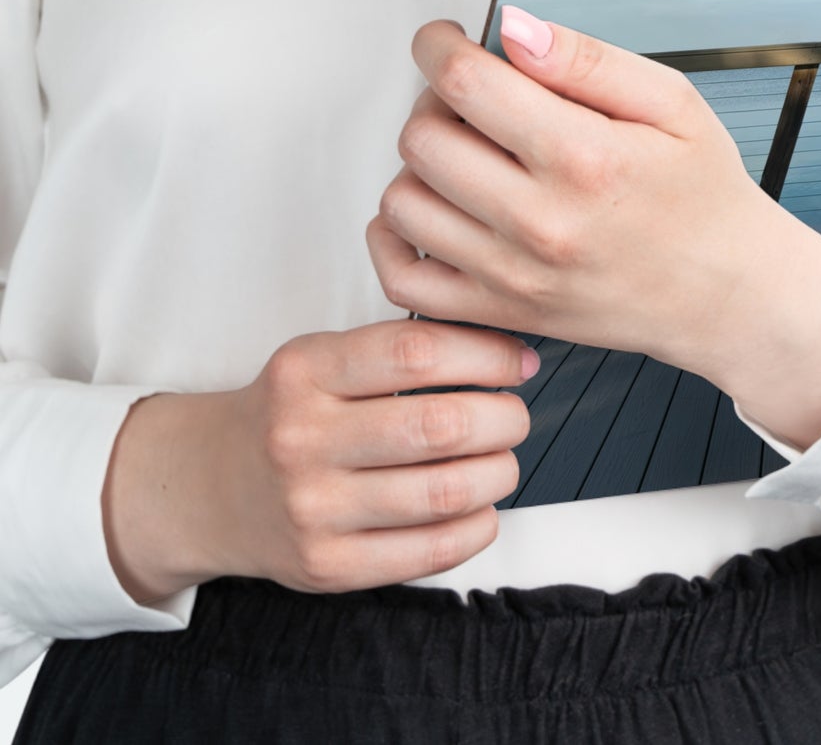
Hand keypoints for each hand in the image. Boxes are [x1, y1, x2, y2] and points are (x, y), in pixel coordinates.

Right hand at [101, 318, 534, 602]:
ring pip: (442, 492)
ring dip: (497, 474)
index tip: (518, 362)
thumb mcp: (323, 358)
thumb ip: (401, 350)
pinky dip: (475, 527)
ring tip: (502, 461)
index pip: (416, 353)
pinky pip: (426, 552)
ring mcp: (310, 508)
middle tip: (514, 417)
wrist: (205, 486)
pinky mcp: (324, 566)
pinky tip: (480, 508)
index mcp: (305, 371)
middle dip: (502, 419)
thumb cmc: (288, 413)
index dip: (486, 355)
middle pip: (438, 426)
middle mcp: (301, 439)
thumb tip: (509, 354)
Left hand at [366, 8, 820, 382]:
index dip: (438, 46)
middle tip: (471, 98)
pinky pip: (404, 277)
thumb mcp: (672, 103)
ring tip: (465, 153)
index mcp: (583, 157)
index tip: (444, 40)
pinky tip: (434, 206)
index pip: (465, 82)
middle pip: (423, 137)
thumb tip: (514, 29)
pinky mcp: (500, 312)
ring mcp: (513, 275)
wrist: (727, 291)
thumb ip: (587, 60)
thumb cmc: (704, 194)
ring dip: (420, 164)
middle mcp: (540, 221)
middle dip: (434, 100)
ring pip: (403, 201)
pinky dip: (398, 237)